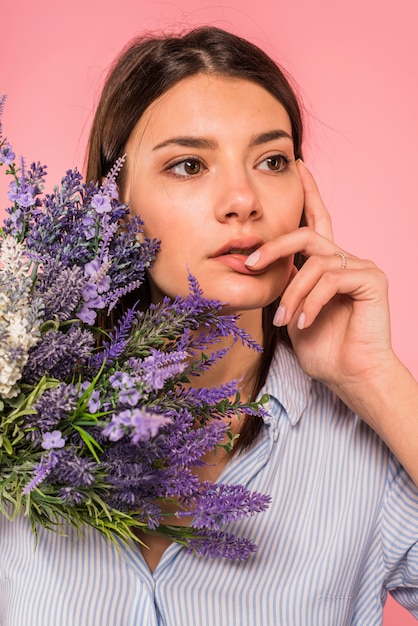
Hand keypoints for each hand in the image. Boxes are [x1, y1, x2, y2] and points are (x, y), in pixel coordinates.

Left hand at [246, 160, 395, 407]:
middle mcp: (344, 258)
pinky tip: (303, 321)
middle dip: (274, 247)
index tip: (298, 166)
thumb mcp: (291, 308)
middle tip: (249, 263)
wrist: (348, 374)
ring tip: (284, 318)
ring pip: (314, 262)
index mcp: (326, 263)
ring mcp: (360, 266)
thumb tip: (260, 262)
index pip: (316, 220)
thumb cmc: (321, 346)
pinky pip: (331, 278)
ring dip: (292, 292)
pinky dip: (311, 300)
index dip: (308, 193)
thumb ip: (285, 282)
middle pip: (306, 235)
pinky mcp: (372, 279)